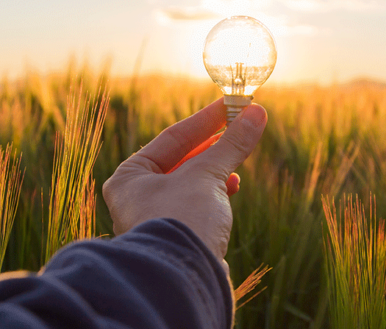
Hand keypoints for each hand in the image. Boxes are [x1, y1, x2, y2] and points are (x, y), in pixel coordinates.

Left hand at [102, 98, 267, 261]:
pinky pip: (196, 205)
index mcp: (129, 177)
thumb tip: (255, 114)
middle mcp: (137, 198)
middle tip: (241, 126)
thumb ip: (231, 144)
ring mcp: (156, 219)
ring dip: (216, 170)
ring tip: (237, 161)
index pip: (171, 138)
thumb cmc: (182, 221)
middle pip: (182, 160)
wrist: (183, 279)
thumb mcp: (208, 175)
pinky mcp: (176, 237)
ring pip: (191, 183)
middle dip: (214, 145)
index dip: (205, 120)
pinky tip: (231, 189)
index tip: (232, 105)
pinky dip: (214, 194)